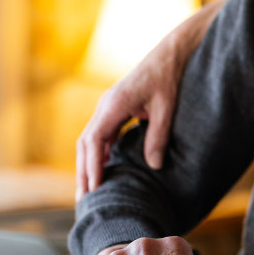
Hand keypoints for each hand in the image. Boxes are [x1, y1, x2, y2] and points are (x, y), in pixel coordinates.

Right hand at [75, 0, 224, 197]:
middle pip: (85, 143)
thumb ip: (158, 136)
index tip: (93, 187)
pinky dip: (97, 154)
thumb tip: (154, 166)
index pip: (94, 139)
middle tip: (84, 199)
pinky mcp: (114, 110)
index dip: (92, 164)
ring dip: (87, 164)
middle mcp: (105, 106)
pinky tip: (101, 171)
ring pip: (89, 140)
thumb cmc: (168, 78)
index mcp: (114, 105)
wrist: (170, 55)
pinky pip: (100, 135)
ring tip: (88, 191)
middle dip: (83, 170)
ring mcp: (107, 108)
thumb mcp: (167, 108)